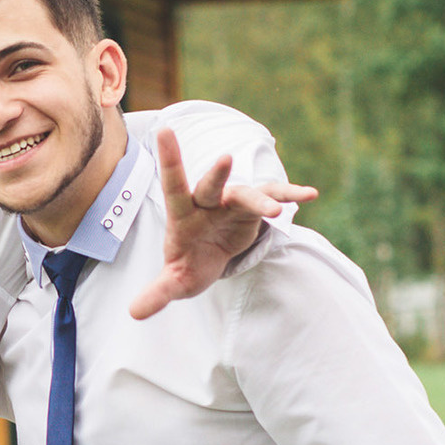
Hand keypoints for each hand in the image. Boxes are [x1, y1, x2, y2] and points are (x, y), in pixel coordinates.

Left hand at [126, 127, 320, 319]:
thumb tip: (134, 313)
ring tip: (275, 213)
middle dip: (217, 174)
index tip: (164, 130)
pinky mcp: (254, 208)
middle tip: (225, 159)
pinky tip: (310, 194)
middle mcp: (207, 201)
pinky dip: (289, 196)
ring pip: (248, 194)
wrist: (211, 259)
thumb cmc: (189, 264)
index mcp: (183, 214)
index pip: (173, 185)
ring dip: (262, 200)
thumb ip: (159, 293)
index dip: (170, 159)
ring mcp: (232, 201)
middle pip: (211, 185)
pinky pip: (274, 198)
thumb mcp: (176, 281)